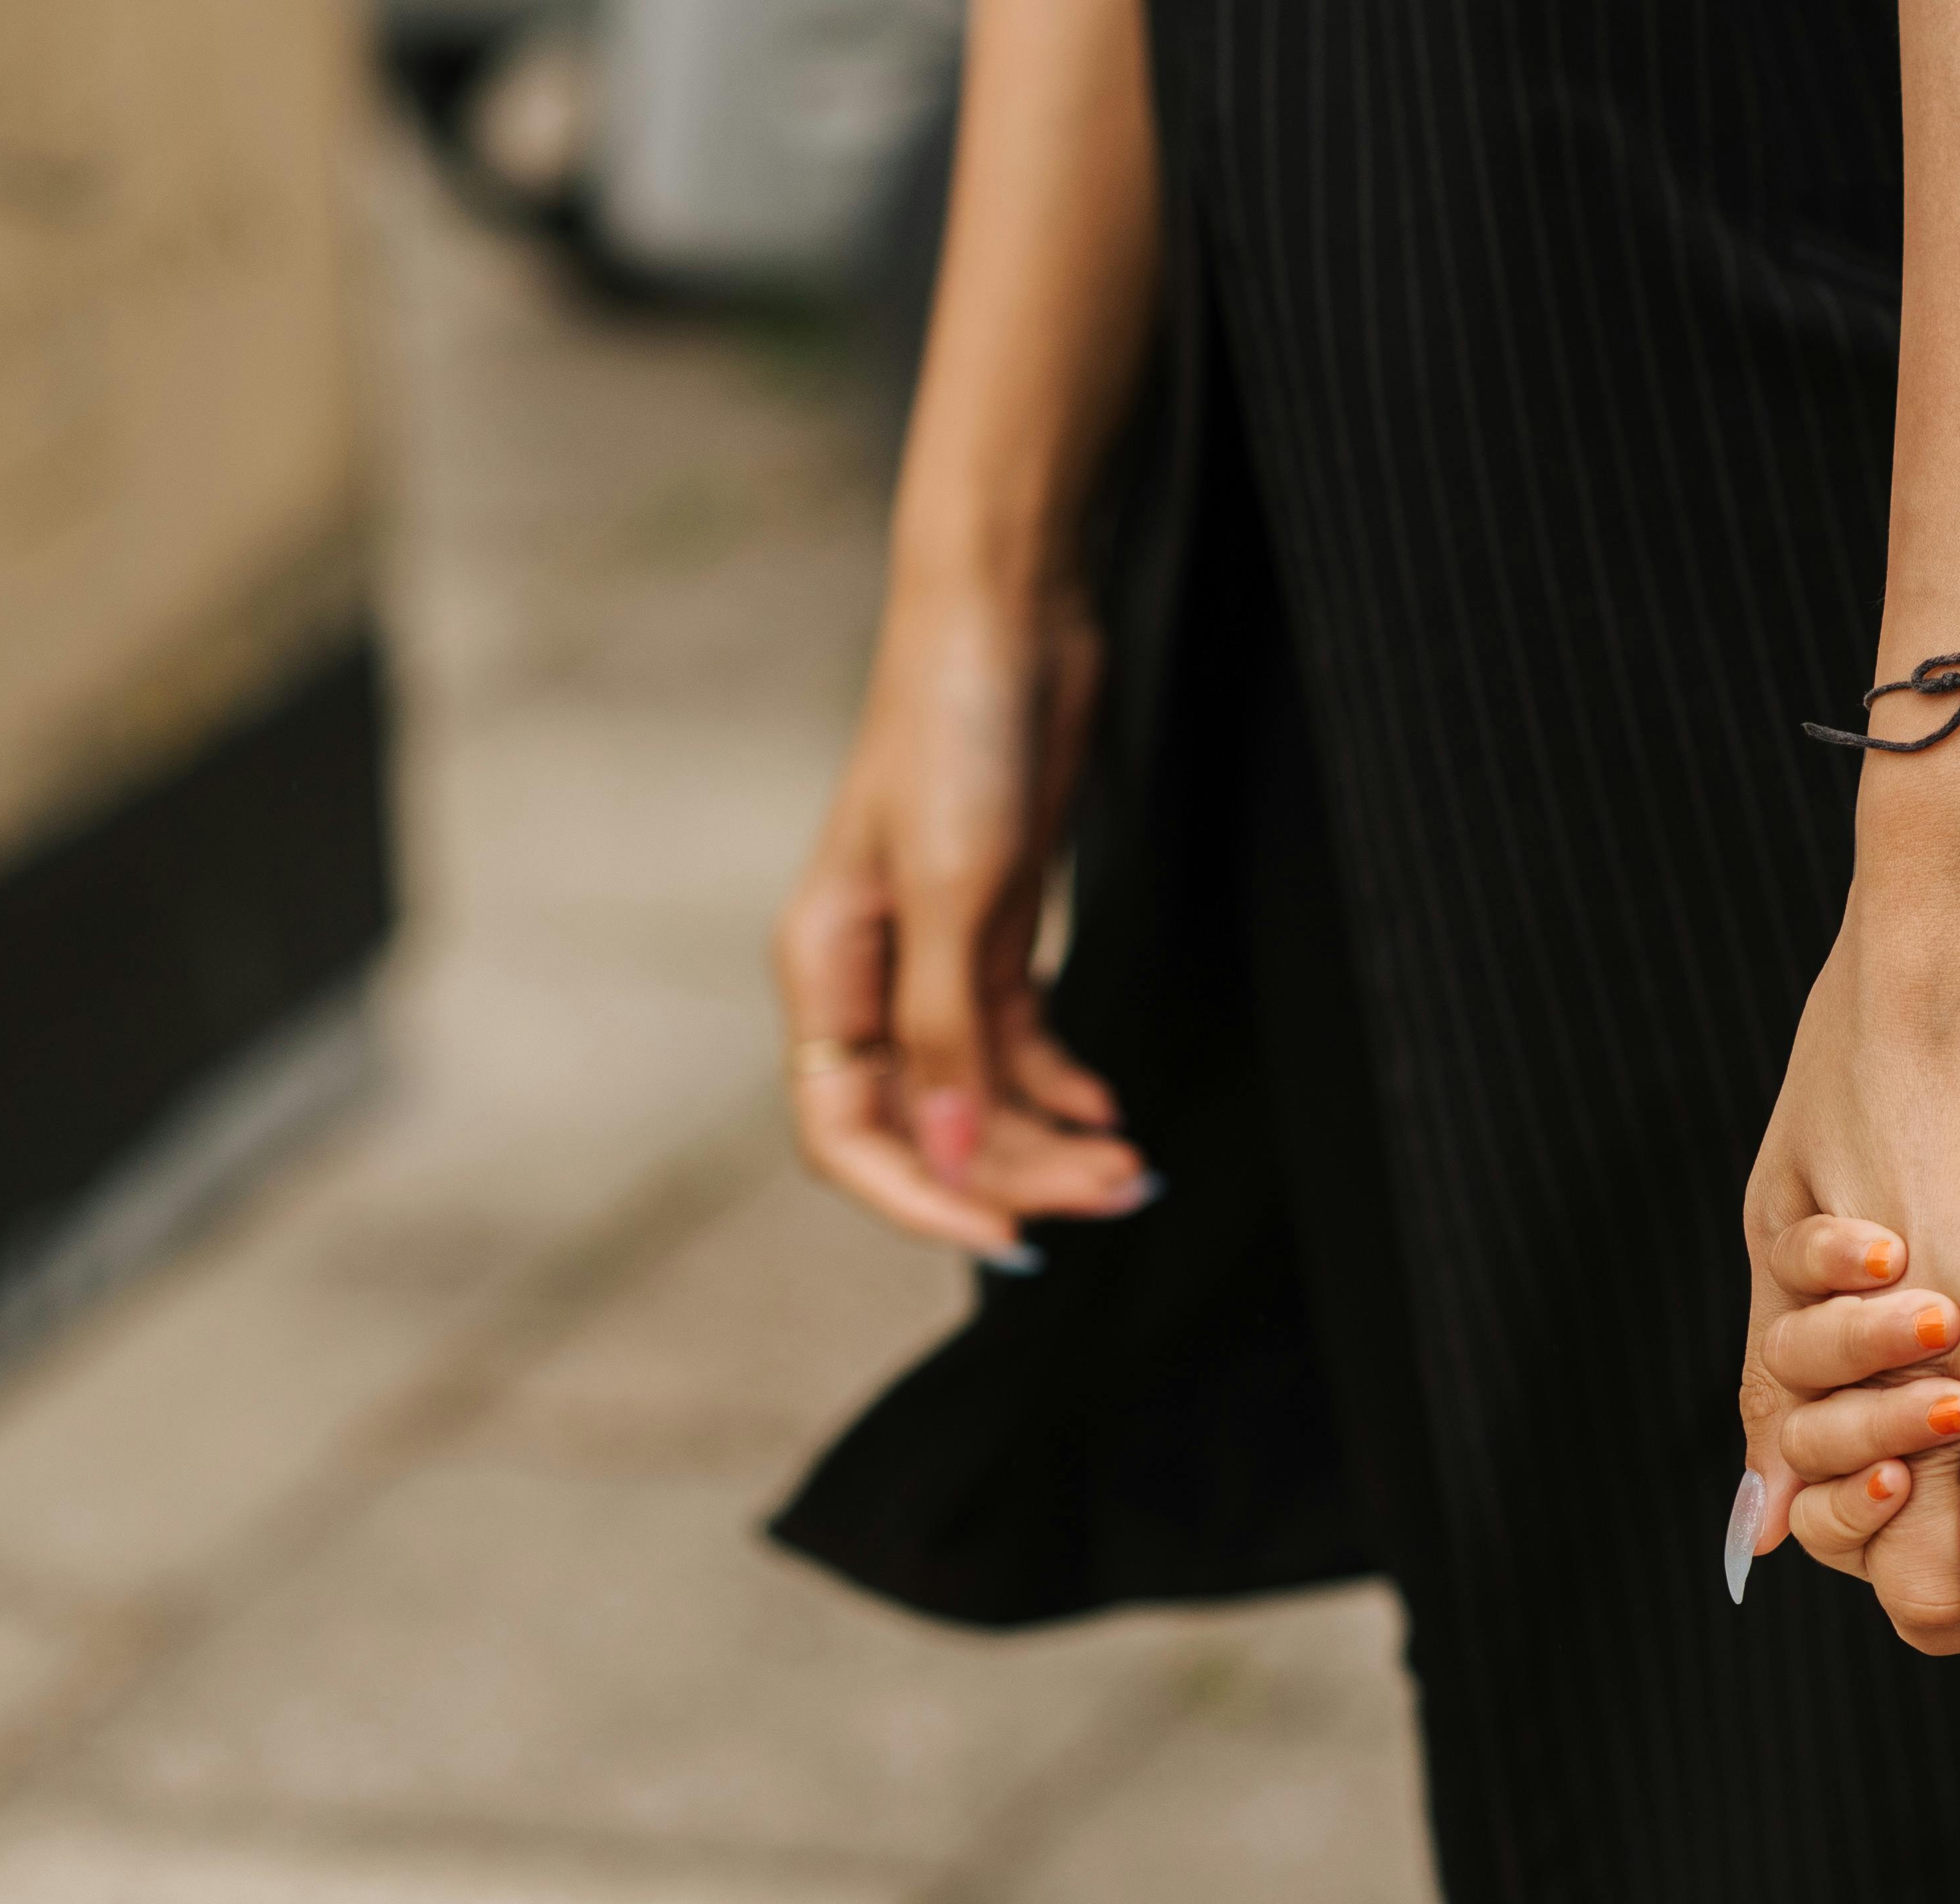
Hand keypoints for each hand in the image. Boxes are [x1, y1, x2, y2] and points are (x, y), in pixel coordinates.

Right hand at [773, 569, 1153, 1259]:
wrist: (1010, 614)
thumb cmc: (956, 729)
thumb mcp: (954, 888)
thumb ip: (947, 1029)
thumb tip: (947, 1153)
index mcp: (825, 969)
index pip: (847, 1134)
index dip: (919, 1197)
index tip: (1008, 1232)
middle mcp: (870, 979)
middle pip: (930, 1126)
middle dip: (1018, 1171)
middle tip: (1118, 1191)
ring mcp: (933, 958)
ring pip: (981, 1095)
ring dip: (1052, 1139)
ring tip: (1134, 1166)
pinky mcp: (993, 931)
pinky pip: (1017, 1047)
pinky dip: (1063, 1086)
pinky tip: (1108, 1107)